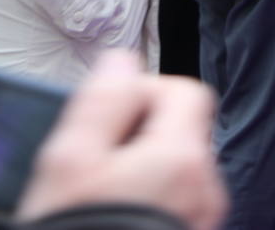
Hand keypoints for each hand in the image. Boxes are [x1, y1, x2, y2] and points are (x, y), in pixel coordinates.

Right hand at [16, 51, 226, 229]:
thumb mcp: (68, 163)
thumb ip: (101, 103)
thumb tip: (121, 61)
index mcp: (183, 158)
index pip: (188, 91)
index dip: (145, 93)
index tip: (108, 115)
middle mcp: (206, 190)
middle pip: (183, 133)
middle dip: (140, 137)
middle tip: (94, 161)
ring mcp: (202, 221)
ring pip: (178, 173)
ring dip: (143, 174)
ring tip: (99, 199)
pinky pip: (177, 207)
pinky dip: (150, 205)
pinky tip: (115, 221)